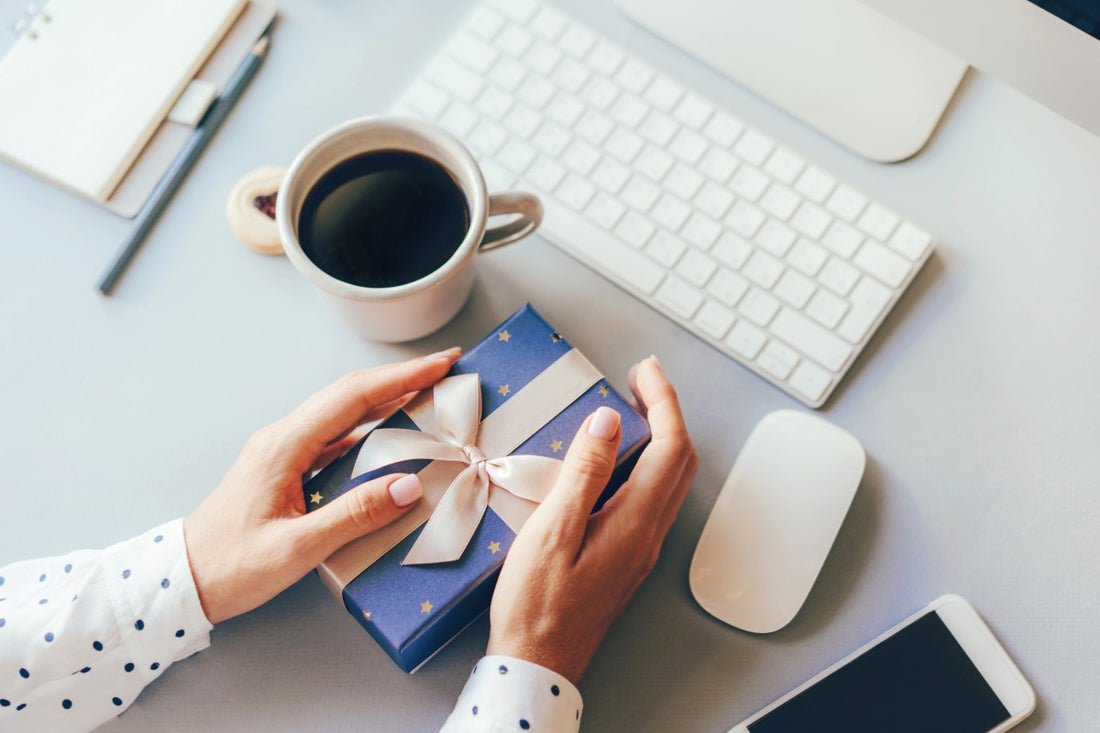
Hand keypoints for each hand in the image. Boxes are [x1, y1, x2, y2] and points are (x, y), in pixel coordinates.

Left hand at [184, 348, 460, 623]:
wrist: (182, 582)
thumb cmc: (231, 567)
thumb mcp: (296, 549)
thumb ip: (354, 515)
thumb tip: (409, 485)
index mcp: (285, 446)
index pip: (354, 397)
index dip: (402, 377)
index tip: (441, 364)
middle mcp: (283, 438)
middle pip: (350, 393)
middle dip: (401, 377)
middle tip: (445, 368)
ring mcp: (282, 450)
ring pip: (342, 411)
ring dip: (386, 397)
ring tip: (427, 393)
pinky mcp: (285, 467)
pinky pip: (335, 435)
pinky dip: (369, 425)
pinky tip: (390, 433)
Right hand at [487, 356, 696, 682]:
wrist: (538, 664)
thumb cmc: (536, 605)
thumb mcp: (552, 532)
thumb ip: (584, 474)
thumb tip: (608, 421)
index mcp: (635, 523)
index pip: (670, 446)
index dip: (663, 401)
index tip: (644, 370)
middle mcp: (649, 534)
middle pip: (681, 460)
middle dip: (668, 412)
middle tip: (640, 380)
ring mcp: (641, 549)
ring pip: (671, 480)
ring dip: (661, 437)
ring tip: (632, 409)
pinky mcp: (627, 558)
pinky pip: (652, 498)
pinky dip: (646, 464)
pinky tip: (616, 460)